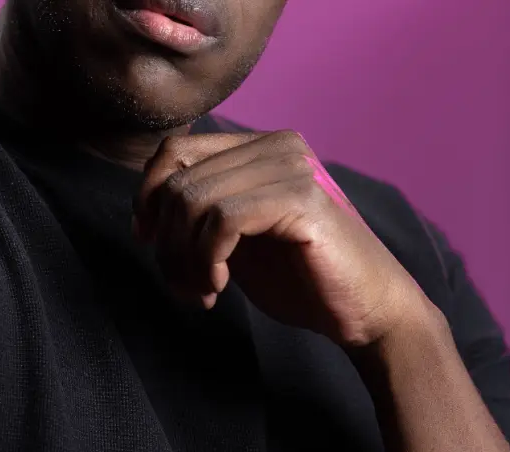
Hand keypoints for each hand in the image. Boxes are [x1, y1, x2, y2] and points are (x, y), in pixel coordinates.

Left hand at [133, 130, 434, 347]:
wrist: (365, 312)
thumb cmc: (299, 277)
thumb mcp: (233, 236)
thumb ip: (198, 212)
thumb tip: (144, 210)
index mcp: (257, 147)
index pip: (174, 152)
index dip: (147, 197)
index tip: (148, 241)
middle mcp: (274, 145)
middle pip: (177, 181)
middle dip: (165, 242)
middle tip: (182, 285)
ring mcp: (290, 167)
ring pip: (192, 200)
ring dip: (183, 258)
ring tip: (202, 291)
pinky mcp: (301, 198)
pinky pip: (222, 220)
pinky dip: (207, 259)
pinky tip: (220, 285)